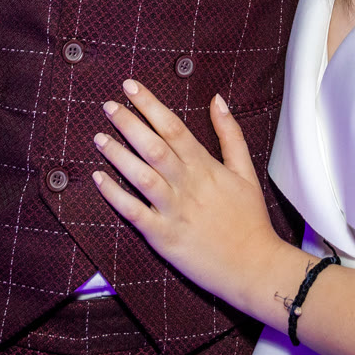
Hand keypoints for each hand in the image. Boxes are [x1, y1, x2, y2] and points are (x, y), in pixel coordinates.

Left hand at [90, 81, 299, 317]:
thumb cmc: (251, 219)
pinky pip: (134, 213)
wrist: (255, 267)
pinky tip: (99, 180)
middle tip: (108, 105)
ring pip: (142, 176)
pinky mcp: (164, 237)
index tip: (131, 87)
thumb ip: (230, 134)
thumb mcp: (246, 171)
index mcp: (206, 167)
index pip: (174, 127)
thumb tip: (217, 99)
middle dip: (129, 123)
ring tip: (99, 137)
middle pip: (154, 146)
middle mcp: (188, 185)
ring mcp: (175, 211)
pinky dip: (115, 196)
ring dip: (118, 154)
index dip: (150, 105)